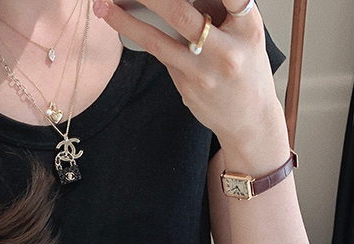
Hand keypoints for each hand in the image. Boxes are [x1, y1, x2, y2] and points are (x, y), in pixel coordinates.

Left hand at [93, 0, 283, 148]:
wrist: (249, 121)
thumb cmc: (246, 68)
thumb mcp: (246, 33)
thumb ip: (220, 10)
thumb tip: (177, 1)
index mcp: (247, 29)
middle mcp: (226, 51)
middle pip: (180, 13)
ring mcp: (202, 73)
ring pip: (158, 41)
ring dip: (126, 21)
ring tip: (104, 5)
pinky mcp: (186, 87)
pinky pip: (161, 55)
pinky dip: (141, 35)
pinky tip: (122, 21)